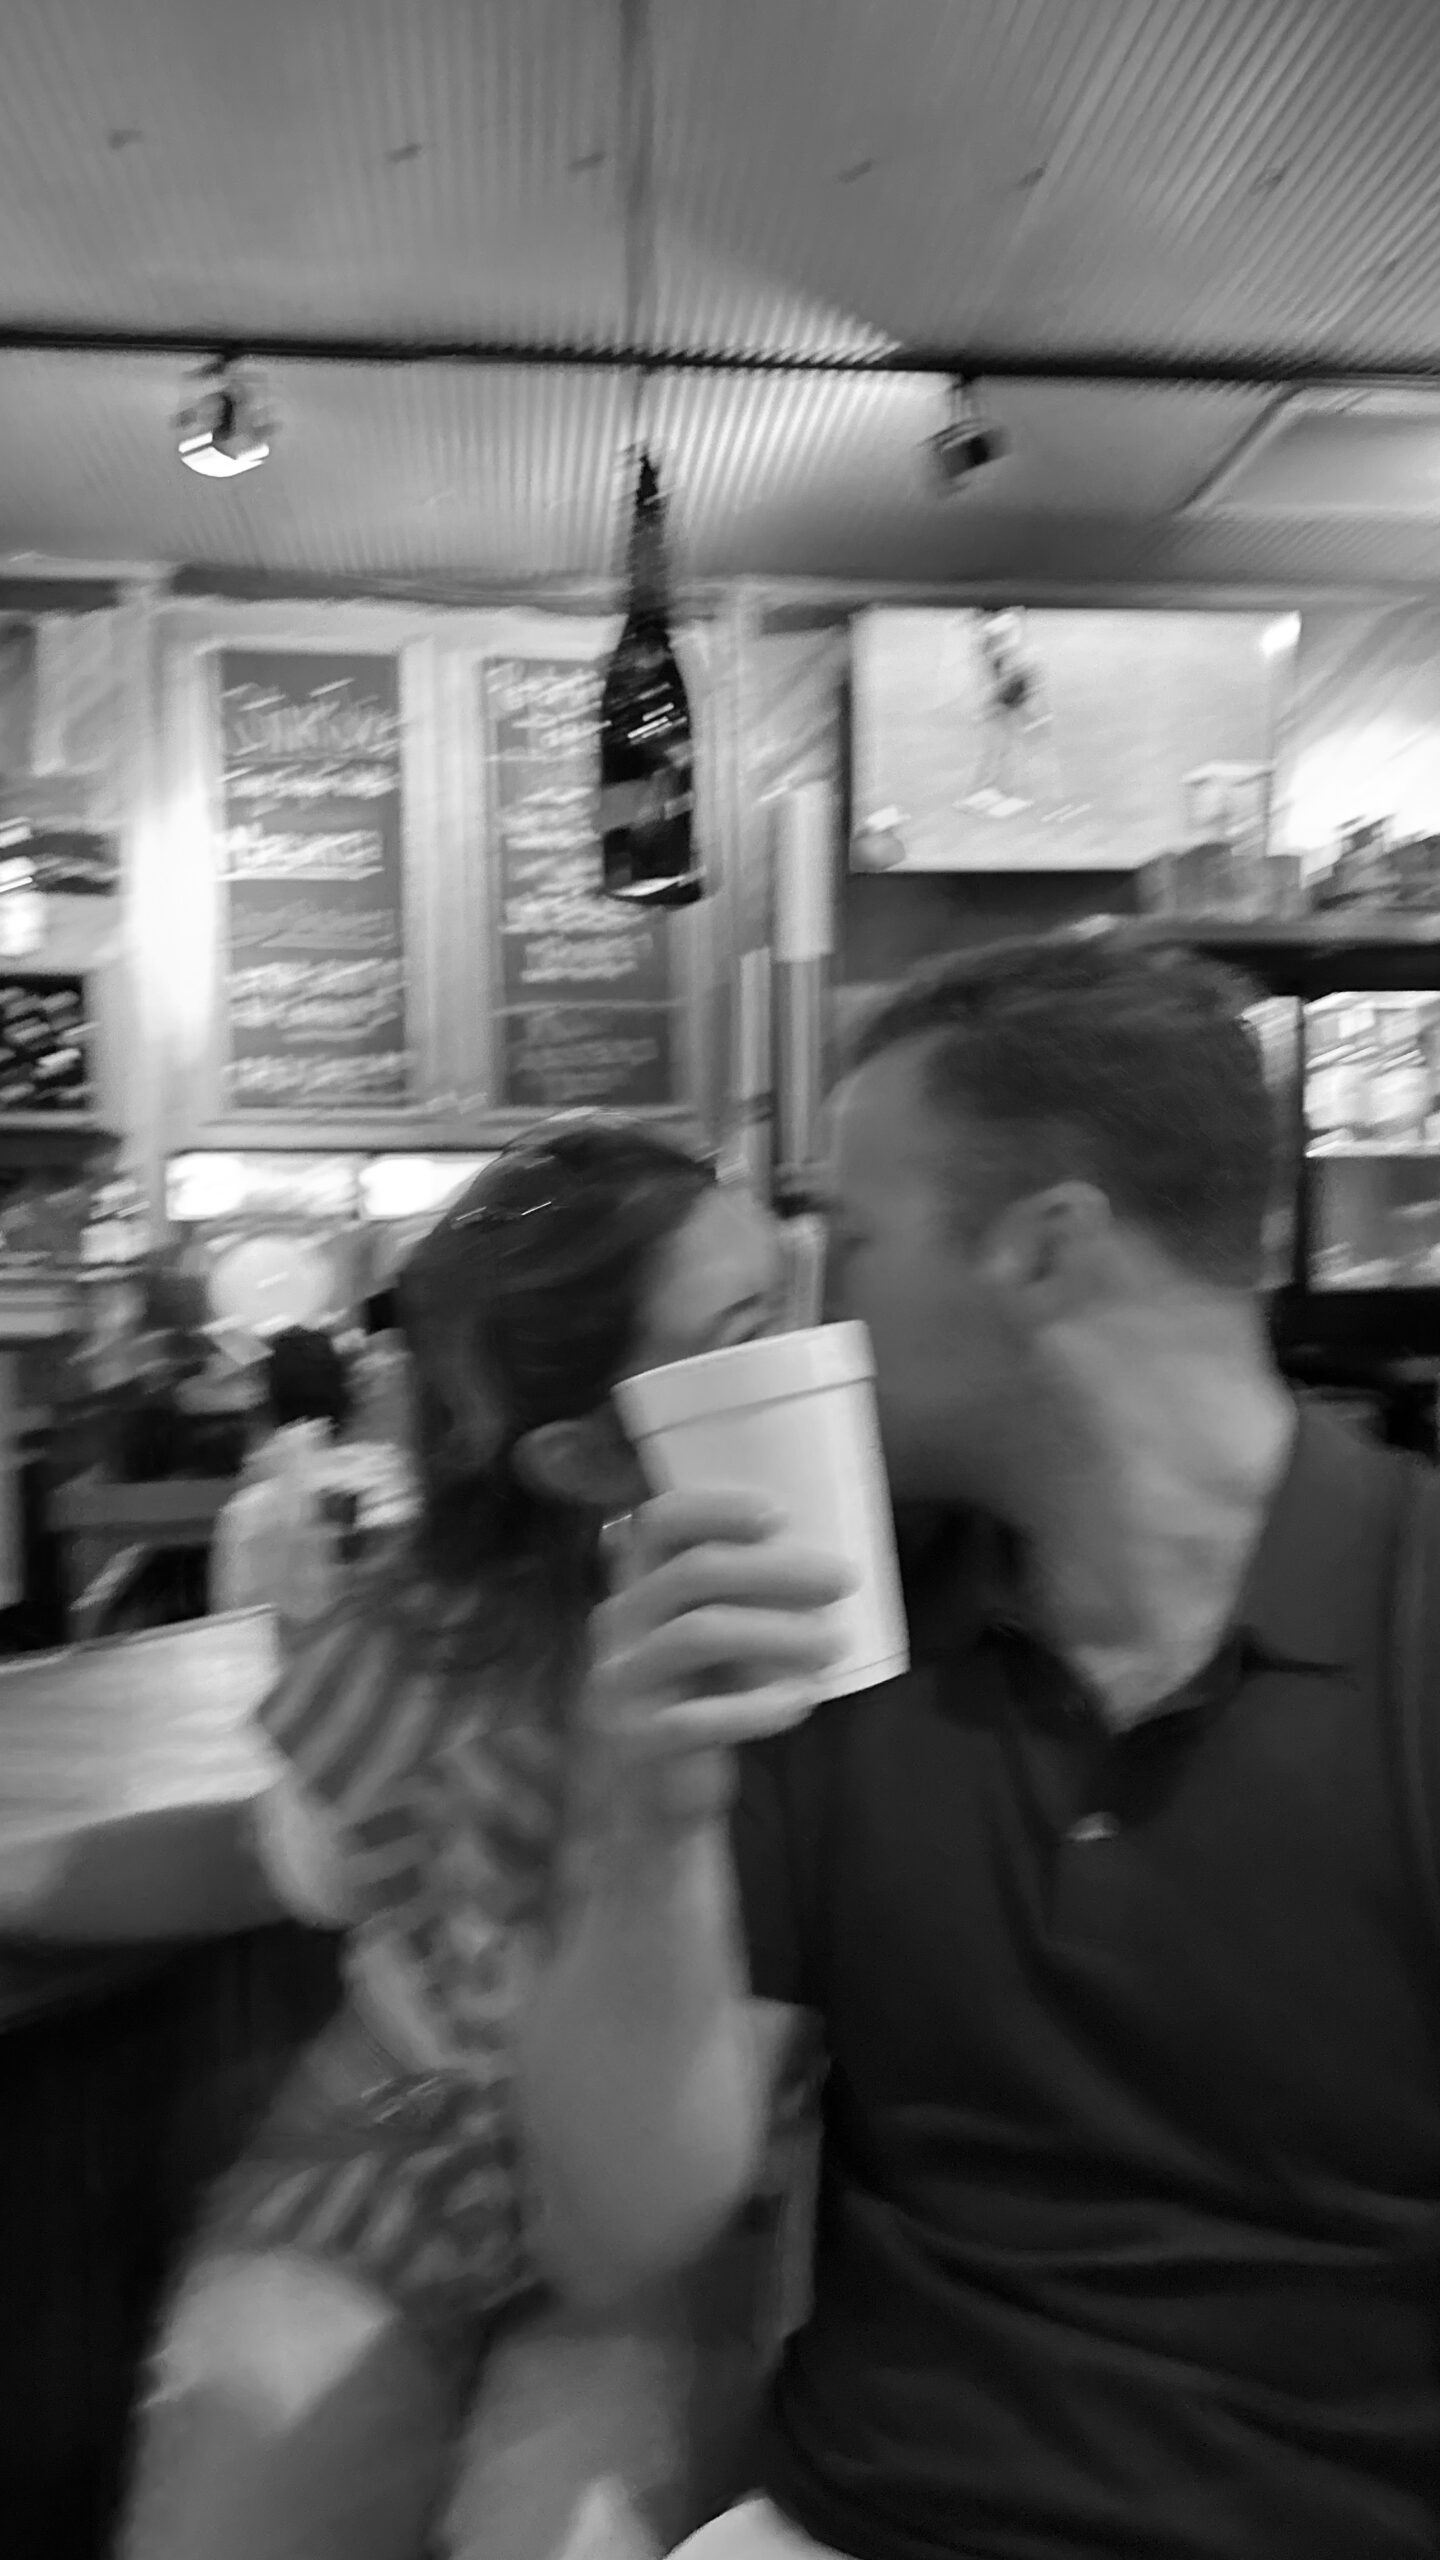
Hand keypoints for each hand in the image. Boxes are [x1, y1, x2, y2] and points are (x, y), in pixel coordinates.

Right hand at [588, 1488, 854, 1831]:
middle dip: (776, 1569)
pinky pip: (695, 1716)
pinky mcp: (635, 1740)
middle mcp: (617, 1624)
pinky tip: (799, 1704)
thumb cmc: (697, 1702)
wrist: (650, 1801)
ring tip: (834, 1643)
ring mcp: (620, 1682)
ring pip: (697, 1634)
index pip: (658, 1524)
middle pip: (692, 1572)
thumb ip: (737, 1600)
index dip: (715, 1508)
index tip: (779, 1515)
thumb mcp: (710, 1642)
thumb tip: (823, 1564)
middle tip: (843, 1580)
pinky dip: (756, 1707)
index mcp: (636, 1587)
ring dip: (778, 1632)